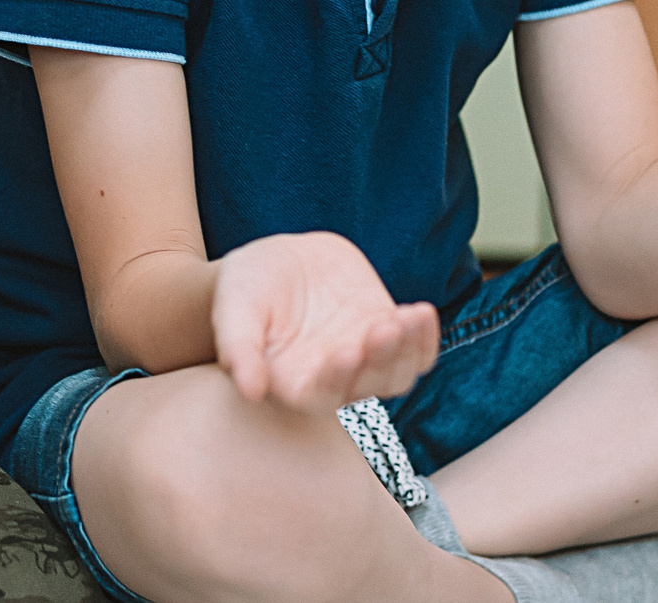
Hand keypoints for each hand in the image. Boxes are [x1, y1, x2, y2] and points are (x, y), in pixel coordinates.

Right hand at [211, 232, 439, 414]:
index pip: (321, 395)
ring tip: (412, 317)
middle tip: (385, 327)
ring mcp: (366, 357)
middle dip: (381, 358)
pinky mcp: (386, 331)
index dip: (337, 378)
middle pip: (369, 386)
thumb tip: (249, 390)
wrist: (277, 262)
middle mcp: (335, 380)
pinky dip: (425, 337)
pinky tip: (423, 313)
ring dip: (410, 351)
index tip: (346, 351)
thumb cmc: (245, 291)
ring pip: (399, 373)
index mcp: (295, 385)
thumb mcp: (232, 312)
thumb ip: (238, 349)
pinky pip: (416, 348)